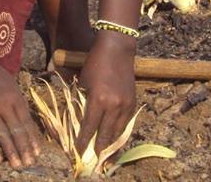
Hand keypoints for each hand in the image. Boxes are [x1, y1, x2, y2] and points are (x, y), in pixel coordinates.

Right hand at [0, 58, 41, 167]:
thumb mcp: (11, 86)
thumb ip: (19, 103)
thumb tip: (27, 123)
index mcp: (16, 98)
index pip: (27, 122)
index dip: (33, 139)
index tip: (37, 152)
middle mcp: (5, 105)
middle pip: (17, 131)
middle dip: (24, 148)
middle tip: (29, 163)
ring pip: (3, 135)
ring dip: (11, 152)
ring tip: (17, 165)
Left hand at [74, 34, 136, 154]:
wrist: (117, 50)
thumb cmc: (95, 63)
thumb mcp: (83, 82)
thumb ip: (82, 102)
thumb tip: (81, 121)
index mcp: (98, 100)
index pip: (89, 127)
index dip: (83, 141)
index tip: (78, 152)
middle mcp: (113, 105)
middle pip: (105, 134)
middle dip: (98, 149)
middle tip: (93, 160)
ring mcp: (125, 105)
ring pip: (118, 132)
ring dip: (111, 146)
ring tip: (106, 157)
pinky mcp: (132, 103)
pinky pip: (126, 124)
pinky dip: (120, 134)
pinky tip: (115, 141)